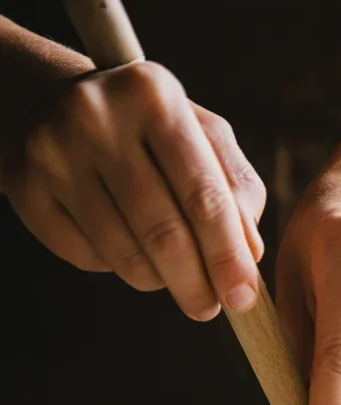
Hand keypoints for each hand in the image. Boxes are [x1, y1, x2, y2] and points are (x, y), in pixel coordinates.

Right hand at [5, 61, 264, 318]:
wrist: (53, 102)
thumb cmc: (149, 128)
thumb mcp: (201, 136)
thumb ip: (236, 187)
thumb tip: (249, 252)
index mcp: (154, 96)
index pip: (204, 195)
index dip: (227, 256)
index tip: (243, 297)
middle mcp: (98, 118)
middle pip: (164, 233)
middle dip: (195, 284)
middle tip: (209, 308)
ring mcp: (55, 153)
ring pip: (124, 254)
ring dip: (159, 281)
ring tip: (173, 277)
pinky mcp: (27, 188)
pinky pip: (87, 257)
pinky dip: (117, 267)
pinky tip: (126, 247)